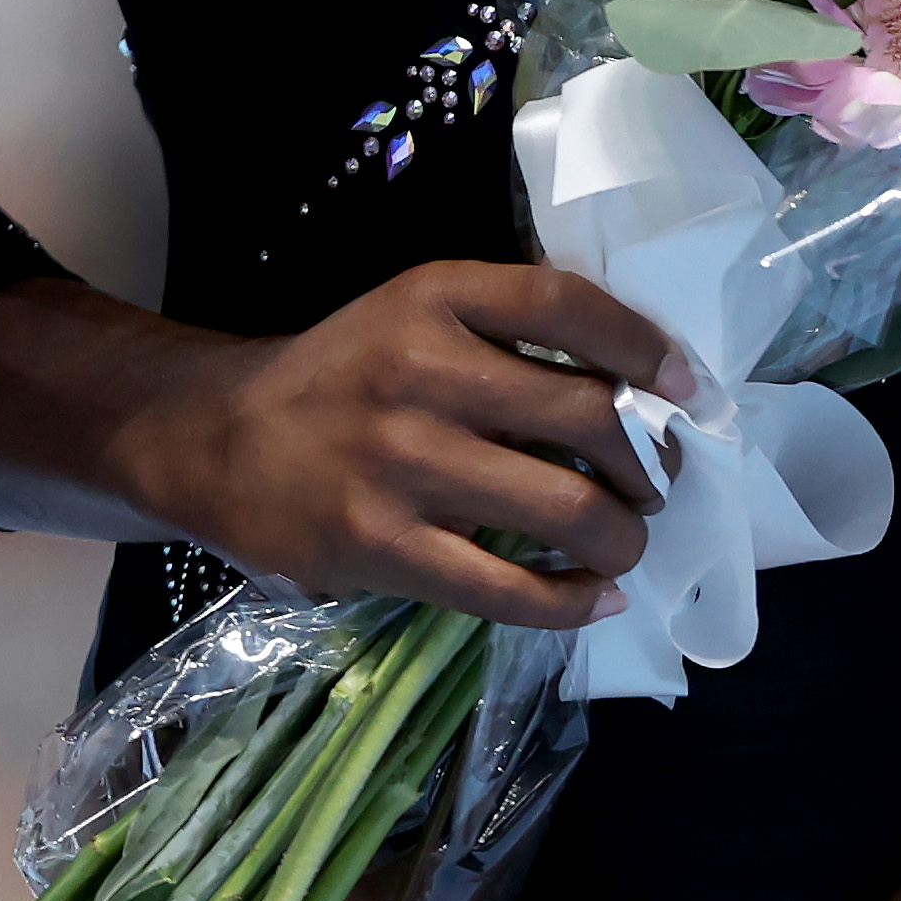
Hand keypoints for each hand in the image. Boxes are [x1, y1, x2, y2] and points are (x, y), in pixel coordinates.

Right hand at [113, 259, 678, 630]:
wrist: (216, 439)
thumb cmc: (340, 376)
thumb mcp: (413, 313)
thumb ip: (503, 330)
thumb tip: (633, 381)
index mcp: (435, 298)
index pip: (566, 304)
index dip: (644, 346)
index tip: (684, 384)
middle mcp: (422, 371)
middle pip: (588, 416)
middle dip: (644, 462)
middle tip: (649, 485)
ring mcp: (403, 465)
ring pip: (566, 510)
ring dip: (622, 537)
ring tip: (623, 544)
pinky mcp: (383, 548)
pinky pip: (509, 589)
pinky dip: (572, 602)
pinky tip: (592, 599)